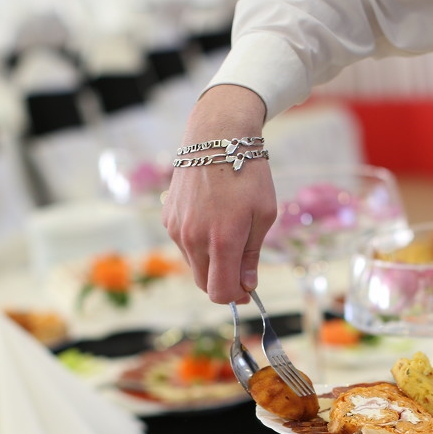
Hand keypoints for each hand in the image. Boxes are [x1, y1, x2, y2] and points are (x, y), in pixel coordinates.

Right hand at [163, 85, 277, 303]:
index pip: (220, 292)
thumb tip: (246, 285)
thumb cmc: (248, 173)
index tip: (247, 290)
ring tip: (230, 237)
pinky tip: (212, 221)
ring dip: (212, 264)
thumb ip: (252, 255)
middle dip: (224, 284)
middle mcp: (194, 239)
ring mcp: (177, 229)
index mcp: (222, 240)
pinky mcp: (168, 219)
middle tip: (243, 272)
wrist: (216, 136)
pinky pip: (184, 245)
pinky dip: (199, 245)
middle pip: (205, 284)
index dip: (235, 297)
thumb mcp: (263, 215)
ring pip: (194, 265)